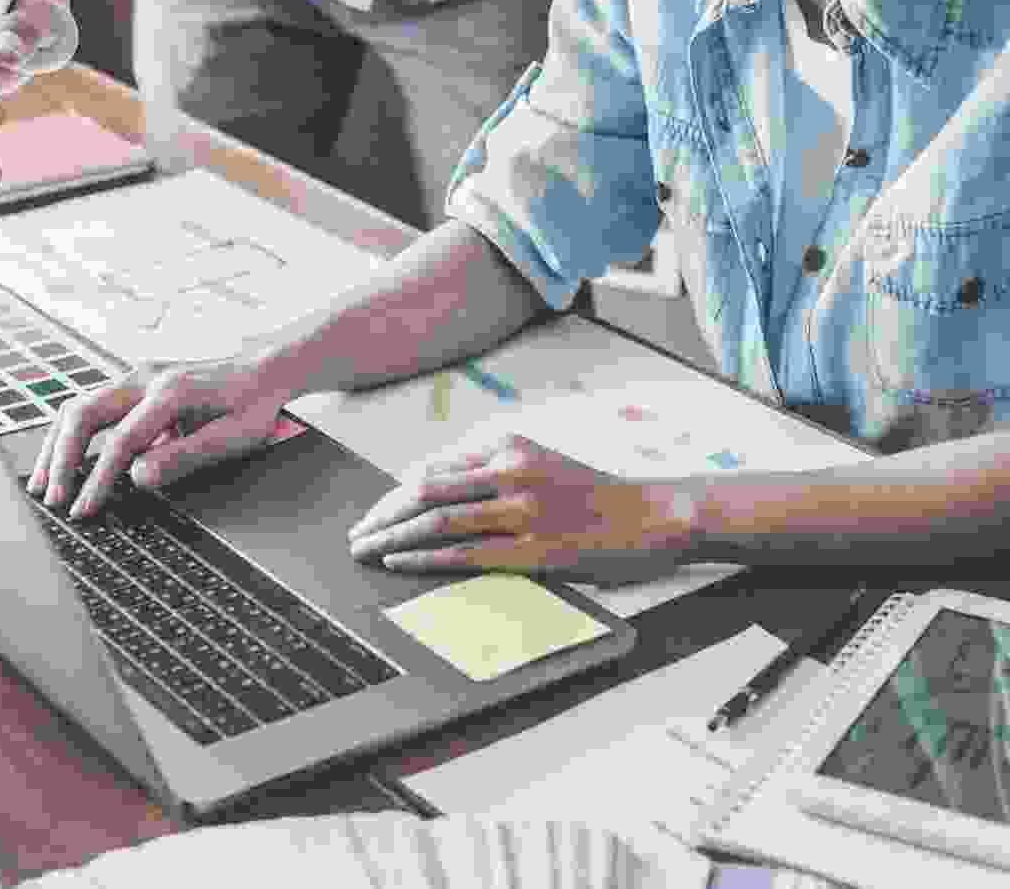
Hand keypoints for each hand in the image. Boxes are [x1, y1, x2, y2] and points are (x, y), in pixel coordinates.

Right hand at [27, 359, 294, 518]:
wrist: (263, 371)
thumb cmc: (253, 406)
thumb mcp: (233, 437)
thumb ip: (186, 456)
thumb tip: (138, 477)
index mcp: (171, 392)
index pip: (121, 441)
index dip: (98, 479)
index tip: (84, 510)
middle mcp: (145, 377)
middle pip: (82, 413)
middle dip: (61, 459)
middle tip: (52, 500)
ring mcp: (136, 378)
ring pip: (78, 407)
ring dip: (57, 447)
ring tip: (43, 486)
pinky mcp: (133, 386)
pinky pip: (91, 409)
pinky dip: (71, 437)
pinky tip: (63, 466)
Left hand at [346, 435, 700, 586]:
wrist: (653, 513)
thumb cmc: (595, 492)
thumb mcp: (540, 460)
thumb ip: (492, 469)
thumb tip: (436, 488)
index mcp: (507, 446)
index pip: (433, 471)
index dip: (394, 496)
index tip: (374, 514)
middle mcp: (509, 471)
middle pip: (423, 492)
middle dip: (381, 515)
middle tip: (356, 536)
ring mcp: (520, 510)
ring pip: (436, 520)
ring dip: (391, 536)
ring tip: (365, 552)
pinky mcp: (533, 548)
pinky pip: (465, 553)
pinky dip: (424, 557)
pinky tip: (400, 562)